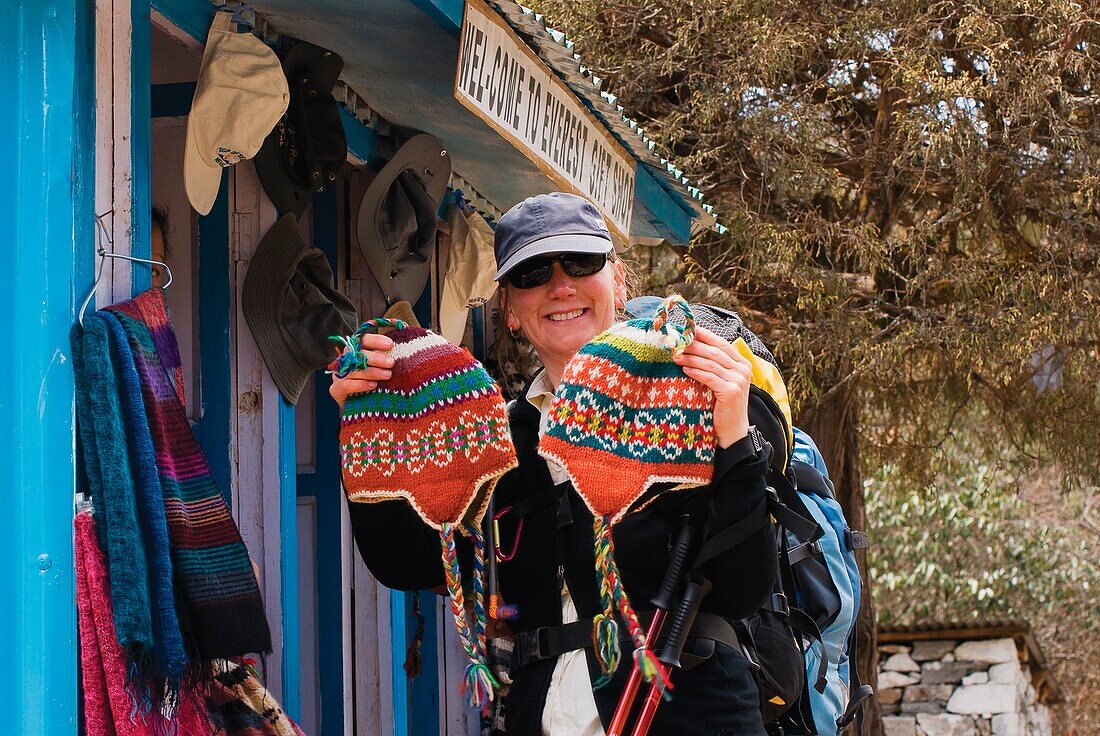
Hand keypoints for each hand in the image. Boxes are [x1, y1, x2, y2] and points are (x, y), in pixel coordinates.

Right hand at [328, 332, 395, 410]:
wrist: (365, 409)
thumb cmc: (378, 384)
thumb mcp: (384, 369)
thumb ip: (389, 358)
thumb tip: (406, 341)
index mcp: (357, 351)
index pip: (363, 340)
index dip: (376, 340)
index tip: (390, 344)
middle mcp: (346, 360)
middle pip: (357, 353)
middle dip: (376, 357)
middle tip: (391, 363)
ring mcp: (339, 375)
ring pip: (353, 369)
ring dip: (372, 371)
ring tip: (387, 375)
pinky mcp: (336, 389)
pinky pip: (345, 385)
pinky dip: (360, 384)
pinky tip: (373, 385)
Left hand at [672, 326, 752, 448]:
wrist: (733, 432)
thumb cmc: (722, 406)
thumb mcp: (720, 382)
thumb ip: (713, 366)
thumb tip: (691, 348)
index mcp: (742, 363)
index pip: (722, 343)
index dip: (705, 335)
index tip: (688, 329)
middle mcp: (743, 369)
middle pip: (715, 351)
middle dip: (694, 345)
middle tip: (677, 341)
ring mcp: (738, 380)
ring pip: (711, 363)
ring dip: (691, 357)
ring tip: (675, 355)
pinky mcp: (731, 392)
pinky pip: (709, 377)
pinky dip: (695, 372)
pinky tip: (684, 368)